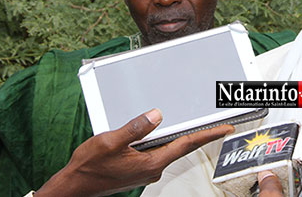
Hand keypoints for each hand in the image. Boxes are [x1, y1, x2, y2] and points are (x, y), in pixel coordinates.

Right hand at [36, 108, 233, 196]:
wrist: (75, 186)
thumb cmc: (90, 167)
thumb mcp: (111, 142)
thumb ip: (136, 128)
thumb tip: (156, 115)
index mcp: (151, 162)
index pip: (186, 144)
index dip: (208, 135)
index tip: (226, 129)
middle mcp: (152, 168)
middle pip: (181, 146)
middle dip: (200, 135)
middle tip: (219, 124)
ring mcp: (146, 170)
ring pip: (167, 148)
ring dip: (179, 136)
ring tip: (193, 123)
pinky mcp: (138, 169)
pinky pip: (155, 151)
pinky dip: (162, 140)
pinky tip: (159, 131)